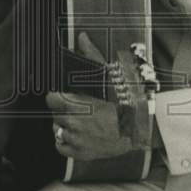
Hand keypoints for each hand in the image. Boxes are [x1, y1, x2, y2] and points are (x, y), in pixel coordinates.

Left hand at [47, 31, 154, 158]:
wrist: (140, 129)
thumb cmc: (125, 103)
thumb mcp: (108, 76)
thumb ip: (90, 56)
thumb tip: (82, 38)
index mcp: (75, 103)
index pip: (51, 98)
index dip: (58, 96)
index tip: (66, 95)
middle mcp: (72, 123)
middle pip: (55, 114)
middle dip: (64, 110)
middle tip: (80, 108)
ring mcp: (75, 140)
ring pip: (57, 130)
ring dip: (65, 125)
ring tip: (82, 121)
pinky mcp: (79, 153)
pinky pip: (61, 147)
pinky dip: (67, 141)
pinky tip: (80, 134)